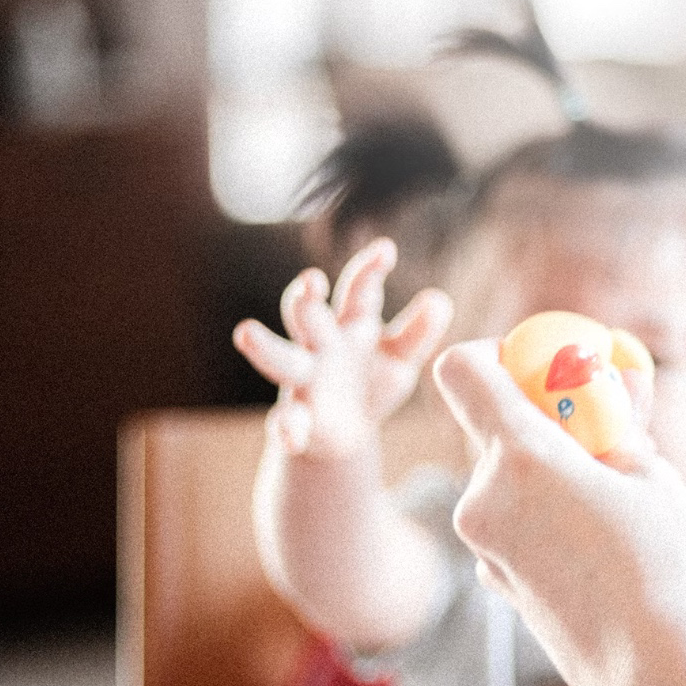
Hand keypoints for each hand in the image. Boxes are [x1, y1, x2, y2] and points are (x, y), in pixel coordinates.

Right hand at [233, 238, 453, 458]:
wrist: (347, 434)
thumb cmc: (372, 382)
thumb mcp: (401, 359)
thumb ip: (418, 332)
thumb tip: (440, 299)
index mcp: (351, 325)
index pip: (358, 291)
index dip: (370, 270)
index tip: (386, 250)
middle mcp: (321, 345)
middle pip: (308, 317)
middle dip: (306, 300)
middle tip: (309, 282)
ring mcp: (304, 380)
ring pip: (281, 359)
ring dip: (266, 346)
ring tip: (245, 332)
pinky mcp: (297, 418)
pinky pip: (287, 420)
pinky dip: (286, 427)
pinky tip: (291, 434)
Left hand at [432, 340, 685, 685]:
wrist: (657, 679)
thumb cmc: (667, 571)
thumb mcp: (657, 479)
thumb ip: (620, 427)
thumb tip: (614, 387)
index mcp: (521, 458)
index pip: (462, 371)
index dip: (497, 354)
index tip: (544, 366)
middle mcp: (483, 499)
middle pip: (490, 426)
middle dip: (543, 417)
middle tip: (604, 427)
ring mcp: (484, 548)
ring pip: (506, 478)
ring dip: (550, 469)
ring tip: (618, 492)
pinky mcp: (497, 583)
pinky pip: (513, 524)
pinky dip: (546, 514)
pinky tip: (601, 540)